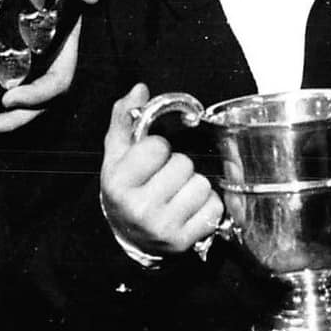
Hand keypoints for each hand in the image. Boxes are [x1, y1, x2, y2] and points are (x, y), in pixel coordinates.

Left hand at [0, 0, 104, 144]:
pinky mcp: (17, 58)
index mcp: (68, 45)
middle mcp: (53, 58)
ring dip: (2, 123)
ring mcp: (35, 61)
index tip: (10, 97)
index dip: (38, 93)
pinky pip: (10, 88)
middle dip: (14, 120)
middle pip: (38, 103)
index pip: (59, 80)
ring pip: (24, 103)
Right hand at [100, 84, 221, 257]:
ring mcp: (163, 227)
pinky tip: (188, 209)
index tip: (149, 159)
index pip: (158, 147)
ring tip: (176, 194)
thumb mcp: (117, 153)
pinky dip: (206, 204)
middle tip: (163, 178)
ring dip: (193, 185)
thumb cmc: (125, 188)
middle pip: (183, 164)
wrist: (130, 235)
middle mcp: (139, 208)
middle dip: (177, 166)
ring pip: (201, 185)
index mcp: (119, 183)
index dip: (157, 148)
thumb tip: (140, 89)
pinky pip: (213, 207)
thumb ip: (124, 117)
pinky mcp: (184, 241)